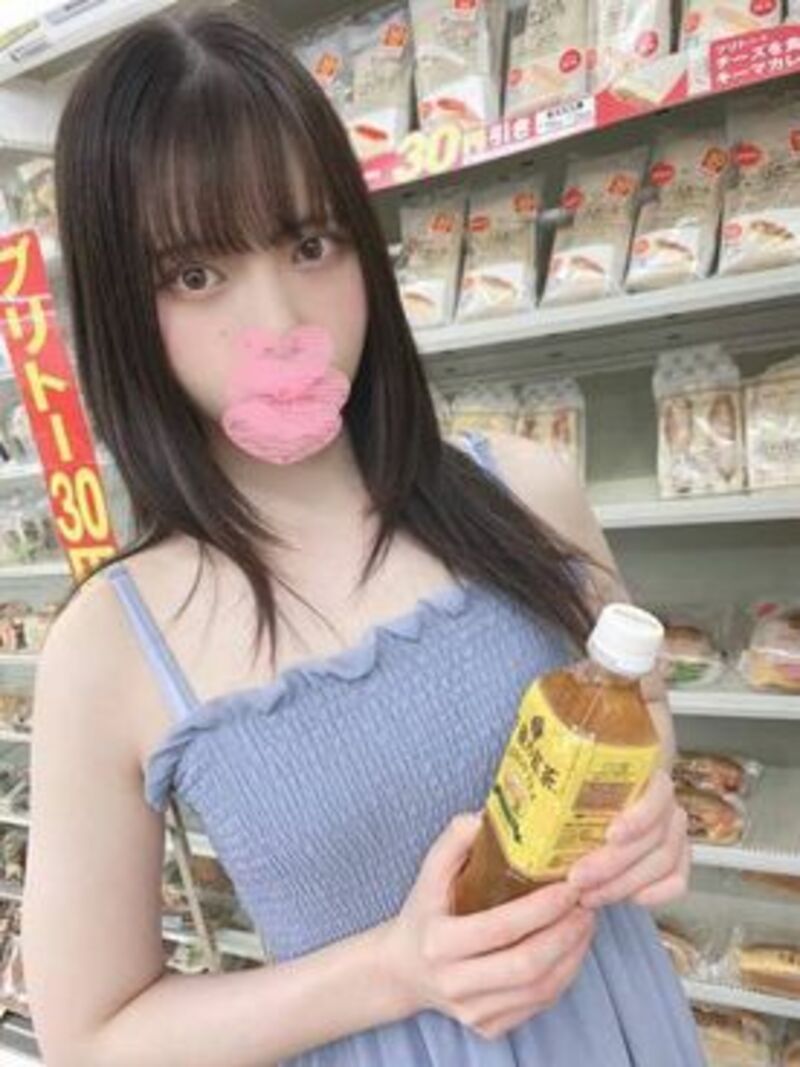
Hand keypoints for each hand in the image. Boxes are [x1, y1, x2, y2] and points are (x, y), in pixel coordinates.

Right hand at [383, 814, 595, 1041]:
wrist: (404, 969)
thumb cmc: (425, 912)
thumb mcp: (430, 872)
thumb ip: (455, 840)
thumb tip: (487, 815)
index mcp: (439, 942)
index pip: (500, 928)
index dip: (541, 909)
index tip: (569, 886)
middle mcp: (454, 982)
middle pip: (526, 965)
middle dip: (566, 934)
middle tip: (586, 903)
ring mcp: (472, 1011)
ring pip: (538, 990)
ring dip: (572, 955)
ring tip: (586, 921)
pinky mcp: (488, 1027)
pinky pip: (538, 1005)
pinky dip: (564, 976)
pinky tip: (572, 948)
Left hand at [566, 769, 689, 909]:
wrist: (612, 773)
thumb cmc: (586, 770)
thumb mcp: (571, 760)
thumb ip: (554, 766)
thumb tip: (519, 775)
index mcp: (645, 770)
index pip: (656, 793)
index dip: (638, 817)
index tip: (610, 835)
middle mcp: (663, 800)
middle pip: (654, 837)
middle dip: (614, 864)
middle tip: (578, 878)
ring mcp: (672, 829)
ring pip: (663, 862)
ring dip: (625, 884)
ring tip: (589, 895)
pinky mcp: (675, 855)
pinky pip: (677, 879)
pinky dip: (658, 893)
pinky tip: (632, 900)